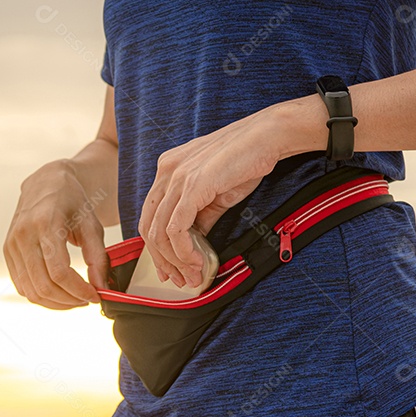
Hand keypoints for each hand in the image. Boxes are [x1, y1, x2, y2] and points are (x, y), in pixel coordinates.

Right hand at [4, 160, 109, 309]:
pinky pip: (22, 285)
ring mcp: (12, 244)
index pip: (59, 272)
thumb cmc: (72, 201)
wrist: (47, 183)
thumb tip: (100, 288)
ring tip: (75, 298)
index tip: (95, 296)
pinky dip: (41, 296)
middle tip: (87, 300)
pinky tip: (59, 292)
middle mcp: (23, 235)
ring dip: (56, 302)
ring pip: (31, 291)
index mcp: (45, 223)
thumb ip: (98, 257)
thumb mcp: (92, 224)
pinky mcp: (8, 252)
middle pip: (43, 285)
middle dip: (69, 300)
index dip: (78, 290)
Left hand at [139, 106, 286, 288]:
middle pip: (148, 226)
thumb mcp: (216, 191)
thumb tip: (193, 243)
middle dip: (162, 260)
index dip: (157, 247)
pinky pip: (176, 228)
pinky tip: (197, 261)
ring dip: (175, 260)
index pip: (151, 215)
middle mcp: (166, 171)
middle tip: (179, 279)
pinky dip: (184, 251)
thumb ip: (200, 214)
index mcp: (168, 168)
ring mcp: (177, 177)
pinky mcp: (192, 185)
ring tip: (193, 275)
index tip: (170, 268)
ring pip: (159, 231)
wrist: (267, 136)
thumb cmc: (246, 159)